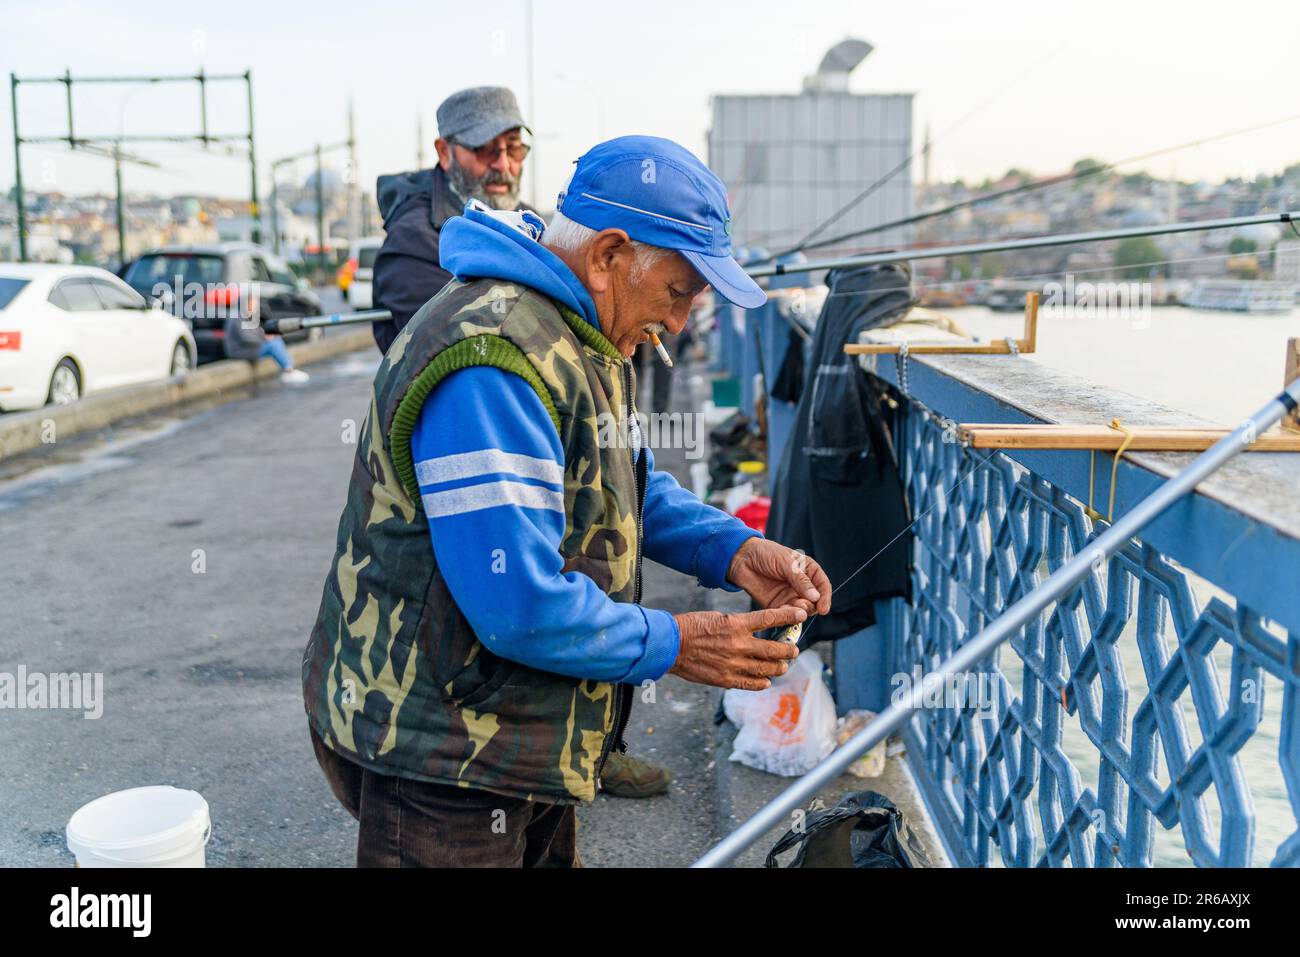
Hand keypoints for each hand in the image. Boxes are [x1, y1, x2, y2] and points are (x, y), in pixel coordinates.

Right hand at [668, 606, 804, 690]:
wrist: (671, 645)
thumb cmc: (692, 627)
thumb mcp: (718, 618)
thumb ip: (739, 626)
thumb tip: (756, 632)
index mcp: (736, 624)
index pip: (770, 619)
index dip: (788, 617)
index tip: (801, 616)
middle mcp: (739, 645)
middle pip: (774, 649)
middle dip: (788, 650)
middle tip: (793, 650)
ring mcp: (733, 664)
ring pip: (766, 669)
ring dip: (778, 667)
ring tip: (783, 666)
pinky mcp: (726, 679)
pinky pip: (750, 683)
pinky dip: (761, 683)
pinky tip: (766, 681)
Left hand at [726, 538, 831, 615]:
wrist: (742, 558)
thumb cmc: (766, 554)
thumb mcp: (786, 562)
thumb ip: (800, 580)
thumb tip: (816, 596)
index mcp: (808, 571)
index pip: (823, 586)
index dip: (825, 598)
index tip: (823, 608)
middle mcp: (802, 586)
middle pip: (814, 602)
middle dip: (812, 606)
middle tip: (805, 606)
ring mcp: (789, 596)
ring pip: (801, 610)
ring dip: (800, 612)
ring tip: (795, 609)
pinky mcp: (777, 605)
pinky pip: (785, 615)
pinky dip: (786, 616)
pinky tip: (783, 613)